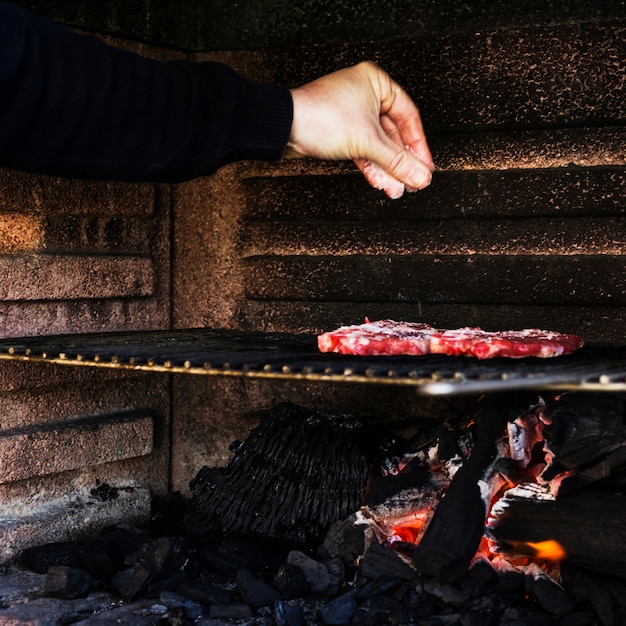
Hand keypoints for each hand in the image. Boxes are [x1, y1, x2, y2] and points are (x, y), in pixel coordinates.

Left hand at [285, 61, 433, 198]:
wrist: (284, 128)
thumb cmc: (318, 117)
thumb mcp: (367, 142)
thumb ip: (397, 161)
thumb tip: (420, 174)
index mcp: (376, 82)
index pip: (409, 116)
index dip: (418, 145)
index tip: (425, 166)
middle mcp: (365, 94)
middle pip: (393, 134)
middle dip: (401, 162)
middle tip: (412, 180)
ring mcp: (352, 113)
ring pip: (378, 145)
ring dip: (388, 168)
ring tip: (397, 187)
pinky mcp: (340, 131)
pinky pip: (363, 150)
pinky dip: (372, 166)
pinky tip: (381, 182)